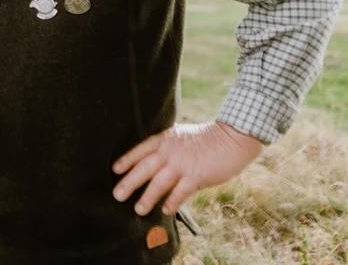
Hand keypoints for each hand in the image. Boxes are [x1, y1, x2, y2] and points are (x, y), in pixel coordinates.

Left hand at [112, 121, 263, 215]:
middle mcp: (170, 151)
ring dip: (147, 197)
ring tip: (138, 209)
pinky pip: (180, 192)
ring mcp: (182, 163)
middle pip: (144, 168)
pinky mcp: (196, 175)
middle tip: (117, 195)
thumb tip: (155, 163)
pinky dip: (171, 202)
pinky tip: (165, 210)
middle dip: (129, 182)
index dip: (127, 160)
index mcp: (165, 139)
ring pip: (158, 182)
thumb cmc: (207, 138)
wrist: (232, 137)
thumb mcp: (181, 137)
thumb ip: (168, 148)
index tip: (115, 170)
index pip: (141, 150)